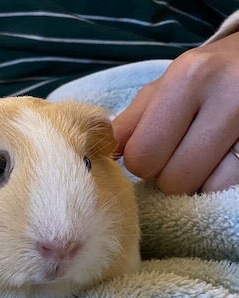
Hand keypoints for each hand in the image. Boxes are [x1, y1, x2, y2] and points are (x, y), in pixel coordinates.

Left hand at [113, 32, 238, 193]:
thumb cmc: (207, 77)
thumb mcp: (166, 85)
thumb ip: (131, 121)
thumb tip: (102, 155)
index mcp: (189, 77)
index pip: (142, 155)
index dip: (141, 162)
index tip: (154, 149)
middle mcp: (227, 96)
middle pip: (171, 180)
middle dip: (167, 175)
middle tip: (180, 154)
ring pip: (202, 190)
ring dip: (195, 183)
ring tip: (203, 156)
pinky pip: (227, 190)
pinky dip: (218, 184)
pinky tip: (221, 161)